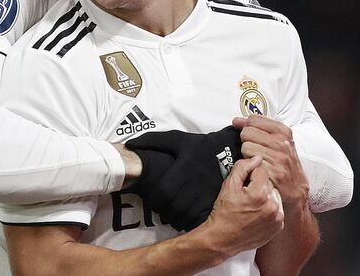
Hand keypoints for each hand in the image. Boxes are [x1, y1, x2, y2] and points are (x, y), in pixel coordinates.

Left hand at [124, 126, 242, 230]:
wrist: (229, 148)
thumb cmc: (199, 145)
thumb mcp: (176, 138)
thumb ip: (152, 140)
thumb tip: (129, 145)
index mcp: (183, 168)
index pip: (164, 192)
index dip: (154, 200)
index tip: (152, 200)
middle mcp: (195, 183)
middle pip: (174, 207)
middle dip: (163, 212)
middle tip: (160, 210)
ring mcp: (207, 193)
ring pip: (187, 216)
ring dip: (176, 219)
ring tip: (172, 216)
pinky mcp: (216, 200)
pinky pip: (200, 218)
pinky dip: (190, 222)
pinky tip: (186, 218)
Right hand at [200, 155, 283, 255]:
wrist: (222, 238)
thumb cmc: (224, 213)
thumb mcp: (229, 185)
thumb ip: (243, 167)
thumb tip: (257, 158)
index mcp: (259, 194)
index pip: (261, 171)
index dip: (250, 175)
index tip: (243, 185)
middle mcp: (271, 206)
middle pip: (269, 183)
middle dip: (258, 185)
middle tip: (246, 196)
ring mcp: (276, 218)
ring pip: (274, 195)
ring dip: (265, 196)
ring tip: (252, 205)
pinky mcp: (278, 226)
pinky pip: (278, 208)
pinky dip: (270, 208)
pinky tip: (257, 213)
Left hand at [233, 116, 308, 217]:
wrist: (296, 189)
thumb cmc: (284, 163)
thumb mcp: (277, 141)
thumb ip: (257, 128)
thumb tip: (237, 121)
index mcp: (283, 131)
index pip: (253, 120)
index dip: (248, 128)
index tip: (253, 136)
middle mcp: (282, 143)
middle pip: (246, 133)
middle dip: (247, 142)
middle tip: (255, 151)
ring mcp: (278, 158)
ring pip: (246, 147)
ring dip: (247, 156)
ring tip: (257, 161)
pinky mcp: (272, 173)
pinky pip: (249, 163)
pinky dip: (250, 167)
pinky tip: (257, 170)